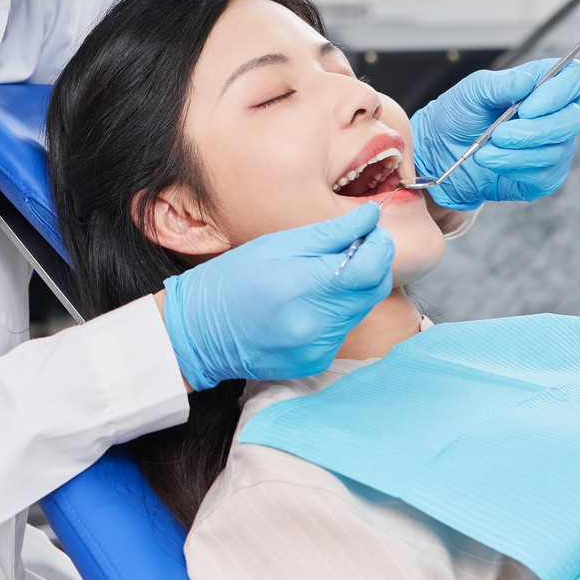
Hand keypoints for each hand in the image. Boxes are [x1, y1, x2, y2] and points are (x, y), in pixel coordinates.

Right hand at [161, 204, 395, 390]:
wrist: (199, 331)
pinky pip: (343, 330)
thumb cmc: (232, 279)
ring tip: (323, 275)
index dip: (380, 247)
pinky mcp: (315, 362)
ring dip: (354, 288)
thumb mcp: (276, 244)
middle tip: (354, 247)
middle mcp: (313, 324)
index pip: (369, 269)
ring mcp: (316, 348)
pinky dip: (337, 312)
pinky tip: (311, 302)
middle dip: (372, 264)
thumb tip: (370, 217)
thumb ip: (329, 233)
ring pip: (361, 310)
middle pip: (373, 290)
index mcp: (301, 287)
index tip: (373, 233)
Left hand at [409, 58, 579, 210]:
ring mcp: (555, 147)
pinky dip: (513, 168)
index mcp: (546, 85)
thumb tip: (527, 81)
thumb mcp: (474, 91)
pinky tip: (492, 161)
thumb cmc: (461, 114)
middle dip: (535, 130)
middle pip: (572, 120)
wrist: (442, 151)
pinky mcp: (546, 176)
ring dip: (516, 151)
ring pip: (556, 151)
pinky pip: (544, 175)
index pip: (576, 77)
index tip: (526, 106)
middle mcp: (558, 114)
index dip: (559, 91)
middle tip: (500, 133)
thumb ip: (501, 84)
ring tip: (485, 149)